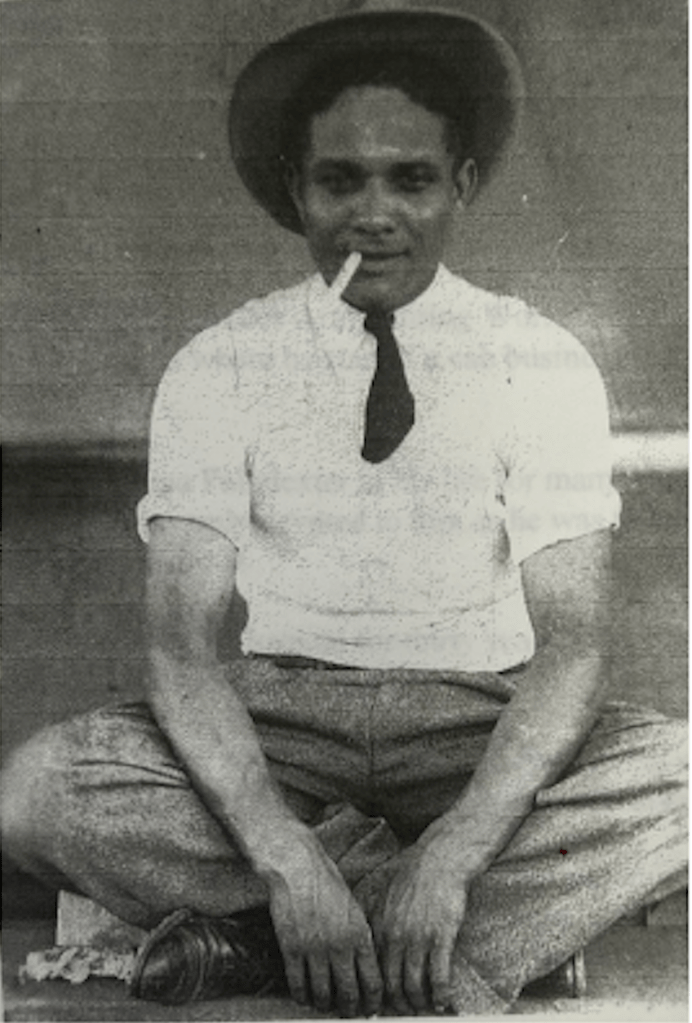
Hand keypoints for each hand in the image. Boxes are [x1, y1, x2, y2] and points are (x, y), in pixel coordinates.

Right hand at [267, 840, 382, 1016]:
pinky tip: (304, 995)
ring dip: (324, 1005)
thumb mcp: (354, 907)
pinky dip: (301, 995)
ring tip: (324, 1005)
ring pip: (323, 994)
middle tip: (347, 1014)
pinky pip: (298, 984)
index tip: (369, 1010)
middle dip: (350, 1010)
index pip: (373, 982)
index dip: (372, 1002)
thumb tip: (365, 964)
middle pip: (349, 994)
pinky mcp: (292, 949)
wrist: (298, 867)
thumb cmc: (326, 882)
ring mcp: (315, 950)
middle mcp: (340, 946)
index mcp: (360, 935)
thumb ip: (360, 936)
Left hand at [375, 835, 470, 1014]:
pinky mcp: (441, 936)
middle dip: (399, 1006)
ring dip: (420, 1005)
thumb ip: (375, 922)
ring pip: (414, 986)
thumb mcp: (385, 897)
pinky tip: (445, 1002)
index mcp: (379, 928)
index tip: (385, 1004)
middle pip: (392, 985)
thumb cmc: (414, 878)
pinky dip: (441, 995)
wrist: (439, 859)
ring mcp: (418, 937)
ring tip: (427, 1010)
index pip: (374, 971)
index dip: (379, 994)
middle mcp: (395, 936)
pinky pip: (439, 976)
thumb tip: (368, 945)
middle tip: (407, 1013)